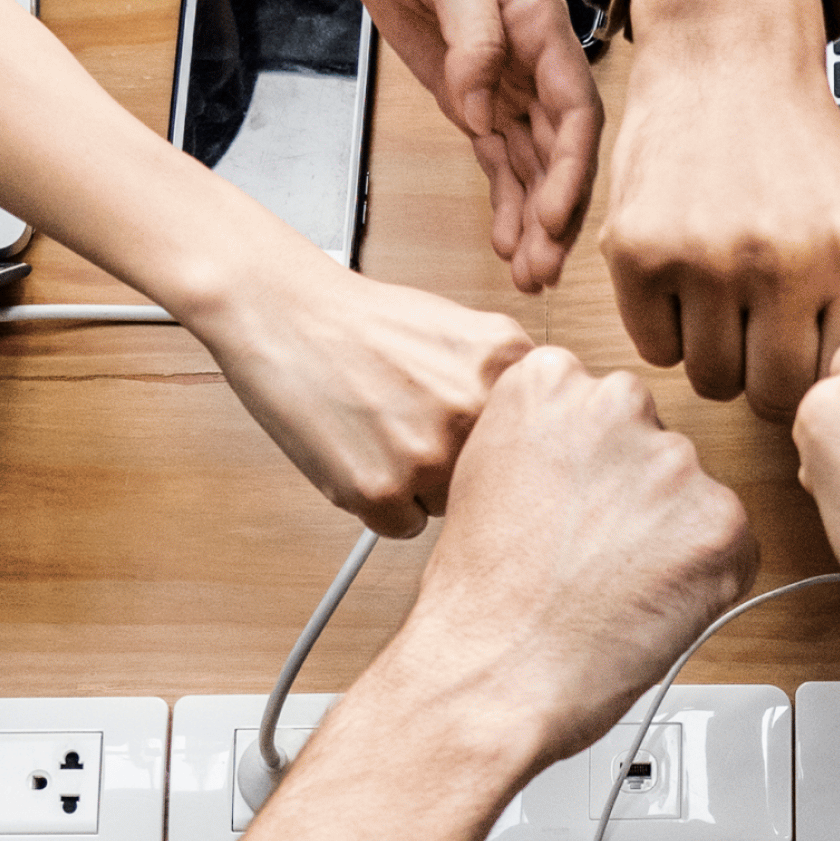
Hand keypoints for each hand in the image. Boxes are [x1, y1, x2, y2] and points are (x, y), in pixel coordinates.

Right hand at [181, 243, 532, 536]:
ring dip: (421, 487)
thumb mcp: (466, 332)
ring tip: (382, 431)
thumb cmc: (368, 324)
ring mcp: (429, 455)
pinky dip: (381, 504)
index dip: (504, 446)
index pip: (538, 444)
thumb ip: (512, 386)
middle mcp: (476, 410)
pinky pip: (404, 528)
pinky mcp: (380, 491)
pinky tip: (360, 454)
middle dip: (463, 466)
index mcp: (509, 366)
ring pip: (451, 509)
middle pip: (497, 481)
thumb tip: (554, 445)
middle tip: (416, 426)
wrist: (285, 313)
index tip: (478, 436)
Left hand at [350, 0, 601, 290]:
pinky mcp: (476, 101)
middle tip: (545, 271)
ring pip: (533, 169)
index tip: (552, 216)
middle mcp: (535, 64)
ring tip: (530, 279)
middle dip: (557, 215)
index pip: (575, 111)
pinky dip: (506, 206)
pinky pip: (500, 163)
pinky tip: (508, 248)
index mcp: (541, 28)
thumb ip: (474, 35)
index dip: (571, 169)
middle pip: (561, 153)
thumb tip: (480, 106)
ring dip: (534, 224)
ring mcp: (507, 87)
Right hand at [402, 346, 759, 762]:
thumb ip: (550, 441)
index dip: (590, 470)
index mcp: (549, 379)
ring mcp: (674, 461)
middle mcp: (617, 403)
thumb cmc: (480, 596)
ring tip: (612, 589)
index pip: (604, 407)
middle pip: (653, 444)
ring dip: (671, 539)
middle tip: (593, 554)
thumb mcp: (488, 474)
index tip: (572, 506)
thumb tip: (596, 456)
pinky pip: (732, 548)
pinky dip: (704, 583)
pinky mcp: (721, 521)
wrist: (493, 672)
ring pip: (693, 497)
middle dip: (636, 497)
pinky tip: (646, 607)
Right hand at [603, 0, 839, 421]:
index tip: (806, 354)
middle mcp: (786, 261)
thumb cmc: (801, 151)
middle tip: (759, 337)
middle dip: (765, 376)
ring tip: (723, 303)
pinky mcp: (641, 251)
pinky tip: (682, 282)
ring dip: (715, 354)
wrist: (728, 58)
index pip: (838, 381)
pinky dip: (665, 329)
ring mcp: (707, 258)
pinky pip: (655, 349)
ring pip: (711, 380)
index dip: (819, 377)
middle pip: (773, 396)